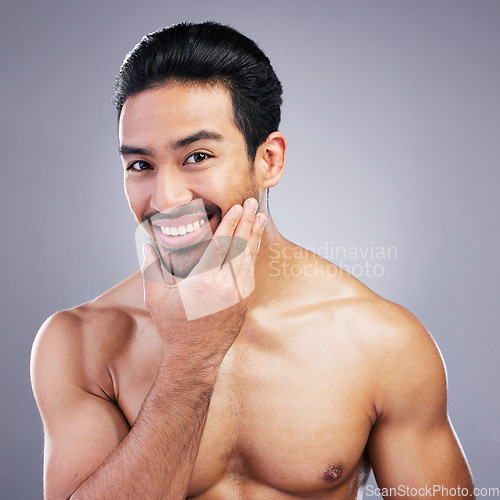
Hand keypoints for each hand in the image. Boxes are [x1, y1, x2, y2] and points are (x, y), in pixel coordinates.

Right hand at [141, 198, 265, 361]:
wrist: (195, 358)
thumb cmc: (174, 328)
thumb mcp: (156, 298)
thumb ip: (152, 269)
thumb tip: (147, 244)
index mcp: (203, 282)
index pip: (221, 245)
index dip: (230, 223)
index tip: (237, 207)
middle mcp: (225, 286)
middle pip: (240, 246)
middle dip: (247, 222)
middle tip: (253, 202)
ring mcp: (238, 295)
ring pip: (249, 257)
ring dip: (254, 235)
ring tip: (259, 216)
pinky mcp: (245, 301)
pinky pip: (251, 271)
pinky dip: (253, 253)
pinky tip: (255, 242)